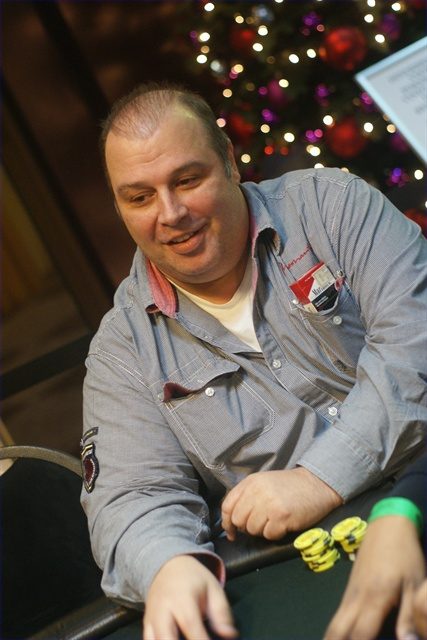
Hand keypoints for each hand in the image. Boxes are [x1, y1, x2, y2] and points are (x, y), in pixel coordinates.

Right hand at [143, 555, 237, 639]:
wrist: (167, 566)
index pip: (190, 623)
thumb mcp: (213, 588)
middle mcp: (163, 609)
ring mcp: (151, 618)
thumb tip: (230, 634)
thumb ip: (222, 612)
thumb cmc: (194, 579)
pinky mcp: (146, 625)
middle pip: (166, 637)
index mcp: (182, 598)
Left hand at [221, 467, 341, 540]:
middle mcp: (257, 491)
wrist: (317, 484)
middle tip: (262, 524)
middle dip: (247, 527)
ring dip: (263, 530)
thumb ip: (247, 497)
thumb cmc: (289, 487)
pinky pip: (269, 535)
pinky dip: (276, 534)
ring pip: (252, 530)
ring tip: (275, 521)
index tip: (232, 532)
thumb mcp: (264, 484)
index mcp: (250, 482)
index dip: (227, 523)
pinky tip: (284, 524)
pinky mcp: (282, 516)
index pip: (227, 506)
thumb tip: (232, 522)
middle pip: (238, 520)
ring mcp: (269, 503)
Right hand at [324, 516, 425, 639]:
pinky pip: (339, 614)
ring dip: (332, 638)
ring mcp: (350, 592)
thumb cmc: (405, 556)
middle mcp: (357, 597)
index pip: (361, 634)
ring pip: (335, 622)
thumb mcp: (414, 585)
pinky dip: (337, 630)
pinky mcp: (350, 588)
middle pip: (337, 630)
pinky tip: (342, 637)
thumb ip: (409, 617)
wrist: (388, 527)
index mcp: (375, 597)